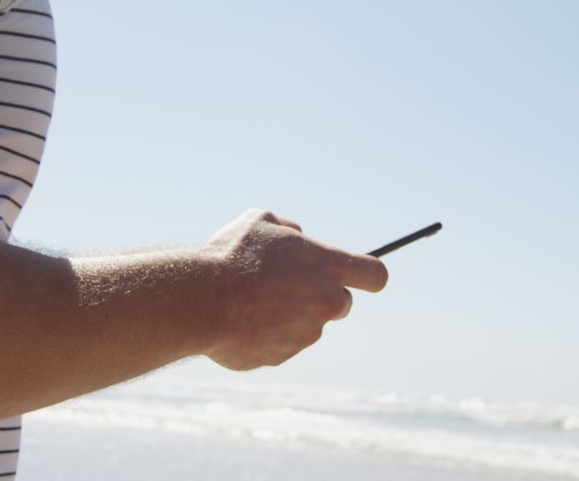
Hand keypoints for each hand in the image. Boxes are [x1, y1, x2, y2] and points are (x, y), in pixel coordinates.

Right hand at [203, 209, 387, 370]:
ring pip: (308, 324)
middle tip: (289, 284)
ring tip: (251, 299)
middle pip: (342, 303)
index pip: (375, 275)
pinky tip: (240, 319)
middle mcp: (326, 303)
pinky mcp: (282, 356)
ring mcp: (306, 334)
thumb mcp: (261, 222)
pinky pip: (280, 343)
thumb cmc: (231, 256)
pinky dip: (266, 333)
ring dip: (289, 313)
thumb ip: (289, 230)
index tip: (360, 276)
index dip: (369, 275)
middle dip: (322, 295)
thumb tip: (297, 238)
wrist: (202, 301)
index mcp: (328, 266)